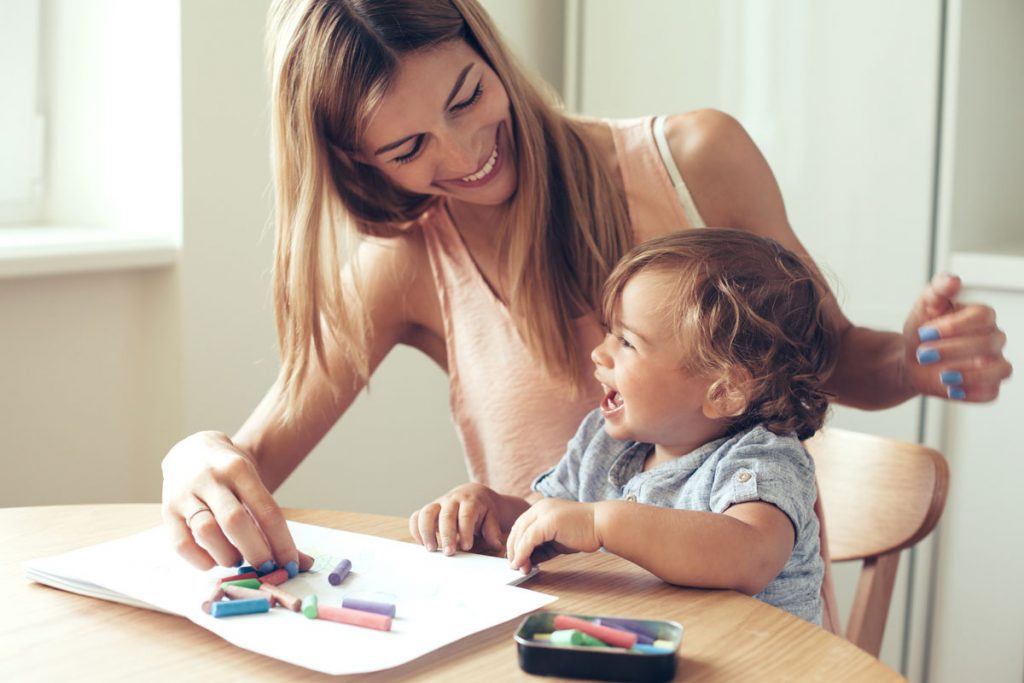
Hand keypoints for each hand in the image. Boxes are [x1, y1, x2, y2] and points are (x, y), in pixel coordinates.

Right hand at [161, 430, 306, 571]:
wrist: (191, 451)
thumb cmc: (230, 475)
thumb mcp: (254, 485)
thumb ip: (273, 524)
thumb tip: (304, 563)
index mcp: (239, 469)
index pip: (266, 510)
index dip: (281, 542)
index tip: (291, 564)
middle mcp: (210, 478)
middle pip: (235, 522)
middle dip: (256, 551)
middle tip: (266, 567)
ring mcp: (185, 493)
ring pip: (207, 532)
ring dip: (227, 555)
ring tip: (236, 559)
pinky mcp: (167, 510)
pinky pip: (181, 544)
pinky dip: (201, 560)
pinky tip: (214, 560)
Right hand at [408, 483, 510, 554]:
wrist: (475, 494)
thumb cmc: (484, 511)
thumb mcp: (493, 518)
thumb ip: (493, 530)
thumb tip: (495, 543)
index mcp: (470, 501)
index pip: (466, 515)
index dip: (465, 531)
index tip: (467, 546)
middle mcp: (452, 500)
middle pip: (446, 515)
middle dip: (446, 535)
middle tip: (449, 553)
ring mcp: (438, 504)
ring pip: (427, 513)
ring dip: (427, 532)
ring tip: (431, 549)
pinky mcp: (429, 510)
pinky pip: (416, 517)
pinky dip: (416, 530)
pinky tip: (423, 544)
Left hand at [506, 498, 600, 572]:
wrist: (602, 525)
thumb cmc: (584, 533)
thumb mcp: (557, 540)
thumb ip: (542, 547)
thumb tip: (528, 561)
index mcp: (542, 508)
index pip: (521, 526)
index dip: (515, 544)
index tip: (515, 560)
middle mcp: (540, 507)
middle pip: (517, 529)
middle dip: (513, 550)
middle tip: (514, 567)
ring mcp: (544, 512)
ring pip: (521, 534)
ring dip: (517, 554)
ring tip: (519, 568)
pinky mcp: (548, 521)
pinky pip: (528, 539)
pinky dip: (522, 553)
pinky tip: (522, 564)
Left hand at [903, 272, 1011, 401]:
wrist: (911, 359)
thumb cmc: (923, 330)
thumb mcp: (925, 306)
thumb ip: (938, 290)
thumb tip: (952, 280)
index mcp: (982, 316)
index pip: (982, 316)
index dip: (955, 325)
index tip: (926, 331)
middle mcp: (993, 339)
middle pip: (987, 343)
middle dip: (952, 349)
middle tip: (923, 353)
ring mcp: (994, 363)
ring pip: (1000, 370)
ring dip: (970, 374)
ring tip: (942, 375)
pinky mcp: (987, 386)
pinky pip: (991, 393)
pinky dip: (972, 393)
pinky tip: (950, 389)